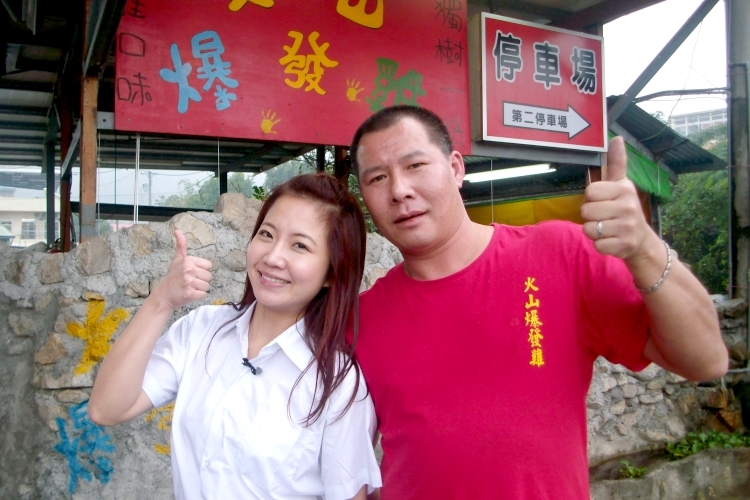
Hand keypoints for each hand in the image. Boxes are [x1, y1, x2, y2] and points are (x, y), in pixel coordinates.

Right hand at [151, 230, 212, 309]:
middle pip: (209, 277)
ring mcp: (189, 282)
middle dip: (201, 281)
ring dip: (199, 289)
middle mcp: (189, 270)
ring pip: (207, 286)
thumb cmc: (172, 278)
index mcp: (188, 260)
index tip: (191, 274)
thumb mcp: (176, 260)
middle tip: (189, 282)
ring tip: (189, 288)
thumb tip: (178, 230)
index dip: (201, 271)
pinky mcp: (190, 293)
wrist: (163, 295)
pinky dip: (198, 296)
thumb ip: (181, 246)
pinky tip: (189, 294)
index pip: (208, 266)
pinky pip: (204, 295)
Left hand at [580, 136, 656, 262]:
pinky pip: (597, 245)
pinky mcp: (624, 245)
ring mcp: (626, 227)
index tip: (603, 201)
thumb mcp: (622, 185)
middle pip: (586, 211)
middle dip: (590, 216)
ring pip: (589, 229)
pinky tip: (611, 239)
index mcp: (624, 189)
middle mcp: (628, 207)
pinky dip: (600, 244)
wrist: (641, 239)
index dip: (592, 198)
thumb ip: (616, 163)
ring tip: (607, 228)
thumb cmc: (624, 208)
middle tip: (604, 216)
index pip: (590, 191)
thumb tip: (616, 138)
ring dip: (594, 231)